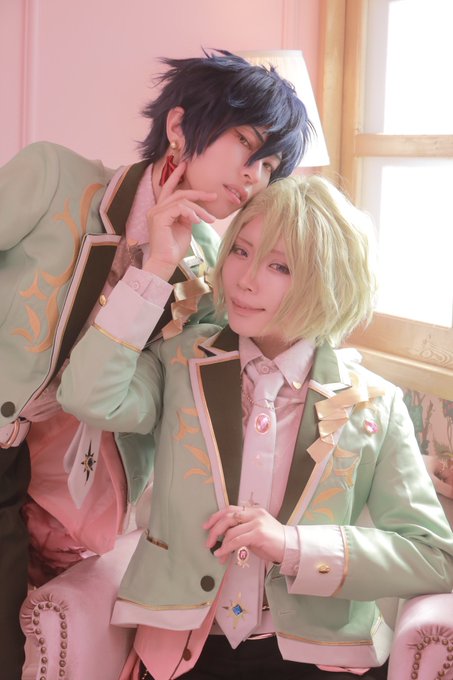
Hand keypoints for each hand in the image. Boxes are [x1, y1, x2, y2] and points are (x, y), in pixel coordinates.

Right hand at [144, 162, 216, 279]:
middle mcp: (156, 209)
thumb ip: (187, 216)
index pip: (168, 189)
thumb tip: (196, 210)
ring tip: (209, 219)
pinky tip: (197, 222)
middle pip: (179, 193)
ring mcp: (156, 213)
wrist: (166, 263)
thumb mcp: (184, 228)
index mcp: (161, 210)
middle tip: (213, 195)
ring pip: (181, 201)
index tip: (185, 165)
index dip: (175, 176)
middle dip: (198, 193)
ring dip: (199, 209)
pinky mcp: (159, 218)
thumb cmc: (174, 248)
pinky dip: (190, 213)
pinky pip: (179, 208)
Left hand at [203, 505, 284, 564]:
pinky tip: (222, 555)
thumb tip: (224, 538)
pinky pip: (237, 540)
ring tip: (217, 554)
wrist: (291, 547)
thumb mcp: (255, 532)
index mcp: (253, 511)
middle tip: (208, 543)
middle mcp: (254, 514)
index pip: (230, 509)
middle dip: (215, 530)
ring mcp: (257, 523)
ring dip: (221, 544)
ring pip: (231, 531)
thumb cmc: (272, 542)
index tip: (206, 526)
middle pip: (227, 517)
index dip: (216, 517)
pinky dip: (227, 548)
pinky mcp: (259, 534)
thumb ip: (241, 530)